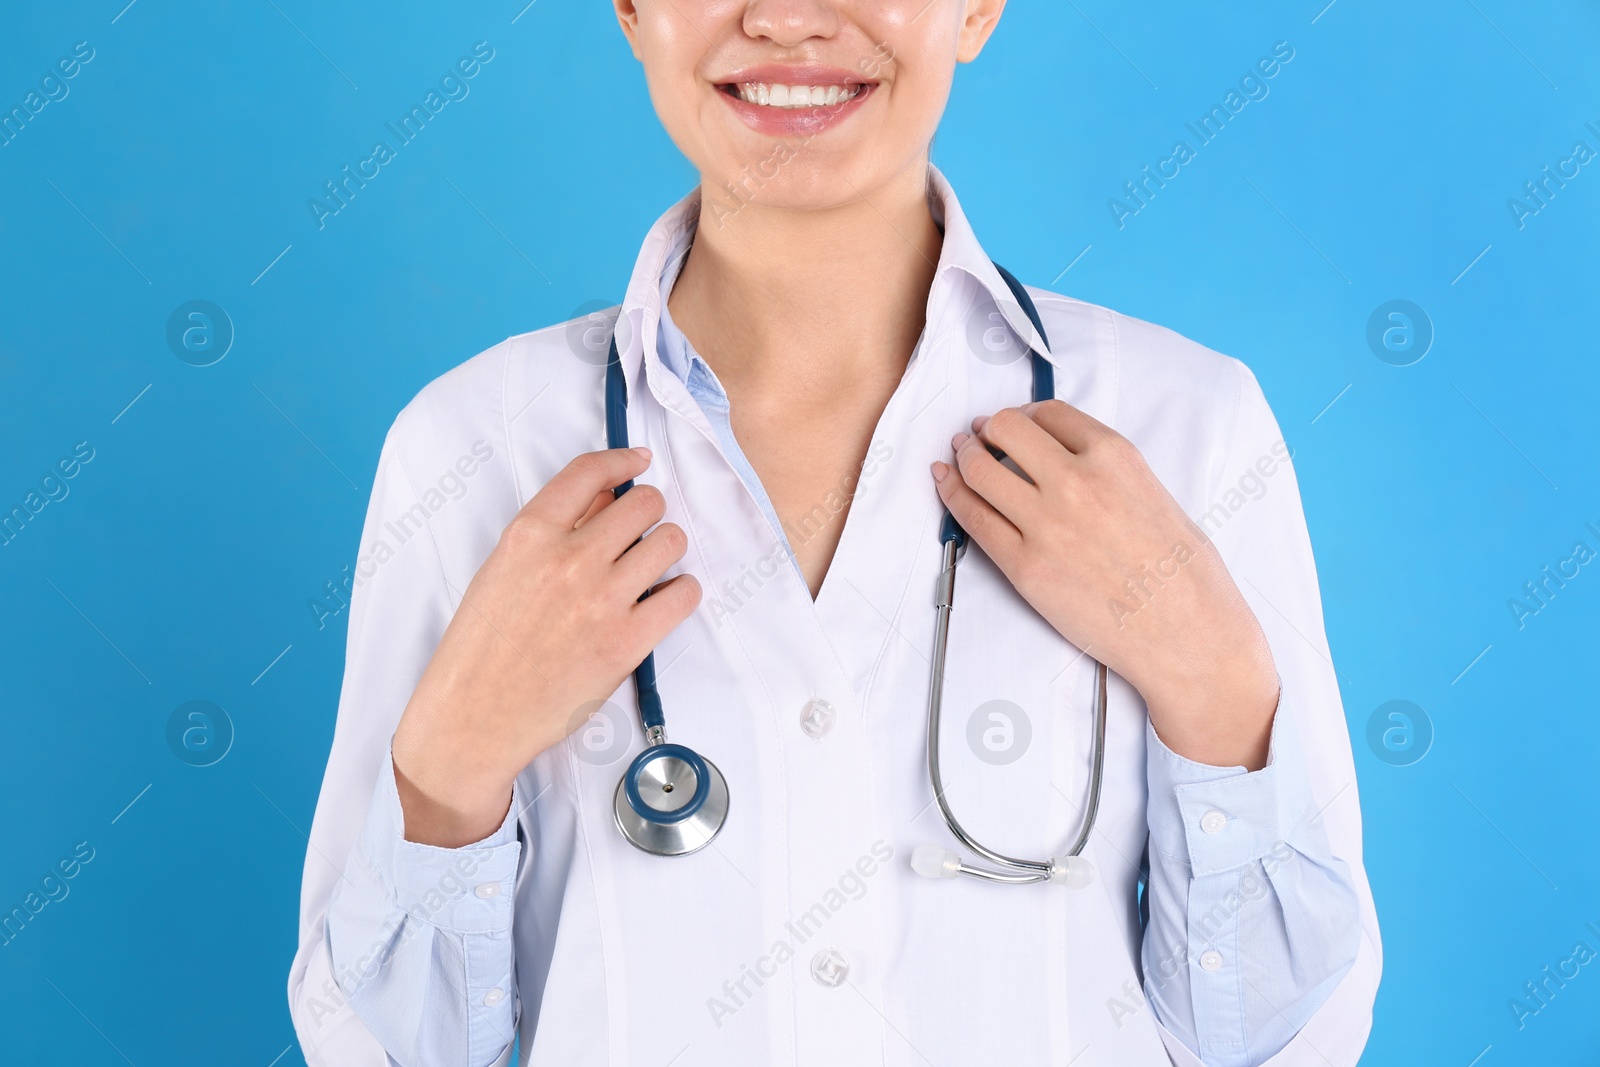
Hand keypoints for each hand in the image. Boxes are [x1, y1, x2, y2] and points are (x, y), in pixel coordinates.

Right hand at [391, 446, 699, 846]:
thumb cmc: (483, 646)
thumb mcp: (502, 571)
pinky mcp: (627, 641)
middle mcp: (568, 559)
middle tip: (638, 535)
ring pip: (670, 541)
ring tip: (648, 571)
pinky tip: (662, 601)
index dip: (622, 460)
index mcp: (528, 535)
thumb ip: (552, 532)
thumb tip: (605, 497)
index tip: (638, 462)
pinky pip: (684, 593)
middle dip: (648, 513)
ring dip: (666, 550)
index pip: (589, 472)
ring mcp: (601, 600)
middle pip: (643, 503)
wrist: (474, 716)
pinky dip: (680, 592)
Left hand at [930, 401, 1278, 768]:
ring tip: (958, 456)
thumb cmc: (1184, 575)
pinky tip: (944, 482)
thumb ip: (1109, 472)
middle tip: (980, 436)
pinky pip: (973, 519)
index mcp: (1116, 458)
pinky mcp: (1024, 567)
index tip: (1015, 423)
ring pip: (980, 470)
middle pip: (1007, 430)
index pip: (1050, 414)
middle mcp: (1076, 482)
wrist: (1187, 636)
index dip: (1025, 414)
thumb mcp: (1156, 496)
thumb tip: (1065, 462)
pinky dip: (951, 494)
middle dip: (989, 429)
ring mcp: (1046, 525)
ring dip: (963, 456)